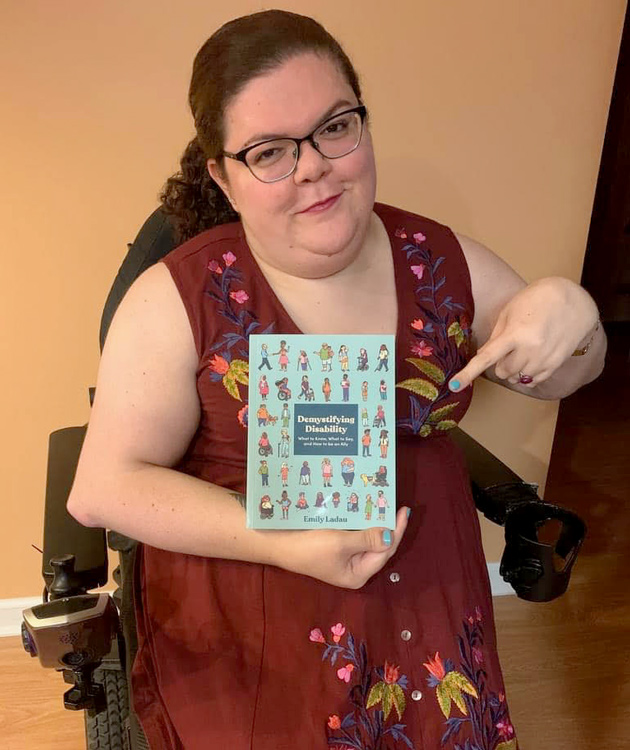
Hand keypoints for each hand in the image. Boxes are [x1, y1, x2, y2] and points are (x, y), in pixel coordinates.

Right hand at [273, 506, 409, 588]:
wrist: (276, 544)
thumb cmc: (309, 546)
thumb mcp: (341, 543)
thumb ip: (367, 540)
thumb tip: (389, 535)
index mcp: (359, 573)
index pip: (385, 550)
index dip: (396, 530)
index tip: (403, 510)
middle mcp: (354, 567)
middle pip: (378, 545)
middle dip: (387, 526)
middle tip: (395, 503)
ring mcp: (345, 557)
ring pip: (367, 538)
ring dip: (374, 521)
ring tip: (384, 502)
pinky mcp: (336, 546)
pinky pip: (355, 534)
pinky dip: (361, 521)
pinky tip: (365, 507)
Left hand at [449, 277, 598, 390]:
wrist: (574, 301)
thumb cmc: (536, 300)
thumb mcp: (510, 312)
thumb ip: (496, 336)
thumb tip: (483, 356)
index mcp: (515, 334)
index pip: (486, 358)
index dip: (467, 373)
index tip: (453, 386)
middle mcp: (530, 350)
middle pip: (502, 371)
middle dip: (500, 363)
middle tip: (509, 347)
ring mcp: (544, 360)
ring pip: (517, 378)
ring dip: (514, 369)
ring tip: (523, 349)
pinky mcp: (555, 365)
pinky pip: (533, 381)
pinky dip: (527, 374)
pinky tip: (533, 357)